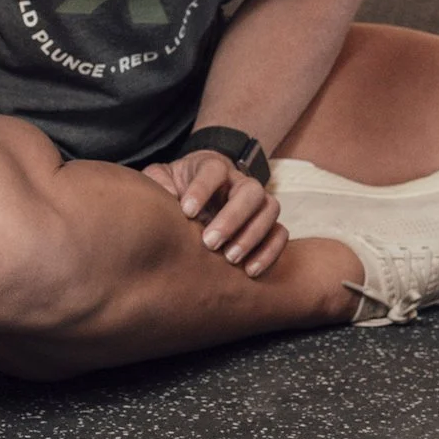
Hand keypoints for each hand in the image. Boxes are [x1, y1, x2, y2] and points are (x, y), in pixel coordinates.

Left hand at [141, 148, 285, 276]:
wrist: (198, 196)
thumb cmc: (178, 188)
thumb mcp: (162, 179)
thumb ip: (158, 183)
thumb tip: (159, 197)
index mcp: (212, 168)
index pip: (214, 169)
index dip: (202, 188)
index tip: (186, 212)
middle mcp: (239, 182)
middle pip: (250, 190)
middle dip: (232, 217)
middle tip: (209, 242)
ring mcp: (258, 202)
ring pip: (270, 209)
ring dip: (253, 235)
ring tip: (230, 259)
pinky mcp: (268, 224)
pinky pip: (281, 233)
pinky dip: (270, 251)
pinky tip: (250, 270)